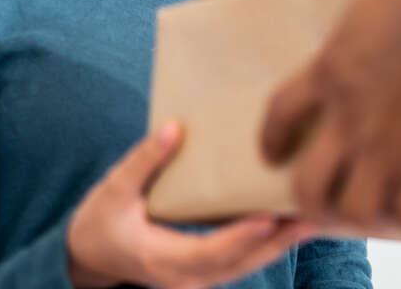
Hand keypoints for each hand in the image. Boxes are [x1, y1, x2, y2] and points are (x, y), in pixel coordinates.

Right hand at [67, 121, 310, 288]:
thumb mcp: (114, 188)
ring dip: (278, 245)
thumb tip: (175, 128)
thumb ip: (145, 160)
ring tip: (315, 218)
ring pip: (244, 267)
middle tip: (312, 216)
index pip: (208, 252)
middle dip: (276, 242)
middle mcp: (182, 277)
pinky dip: (265, 247)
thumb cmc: (99, 221)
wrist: (85, 257)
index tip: (269, 217)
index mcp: (159, 258)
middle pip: (238, 265)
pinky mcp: (202, 272)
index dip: (240, 237)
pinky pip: (239, 263)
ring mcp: (194, 279)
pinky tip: (291, 224)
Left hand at [259, 0, 400, 228]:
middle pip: (307, 183)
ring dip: (365, 215)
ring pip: (353, 210)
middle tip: (324, 203)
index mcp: (335, 72)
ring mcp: (387, 150)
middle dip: (309, 200)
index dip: (273, 137)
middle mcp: (350, 120)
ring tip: (385, 211)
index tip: (271, 154)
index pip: (281, 113)